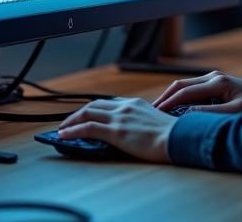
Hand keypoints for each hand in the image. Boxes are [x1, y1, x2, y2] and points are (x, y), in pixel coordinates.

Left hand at [58, 97, 174, 162]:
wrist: (178, 138)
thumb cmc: (172, 135)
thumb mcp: (155, 122)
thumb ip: (141, 121)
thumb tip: (133, 130)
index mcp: (136, 103)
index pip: (108, 103)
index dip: (94, 109)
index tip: (86, 115)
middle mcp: (126, 106)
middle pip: (94, 105)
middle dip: (78, 113)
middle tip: (68, 122)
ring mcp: (120, 118)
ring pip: (87, 113)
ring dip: (71, 121)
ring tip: (62, 130)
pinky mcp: (116, 131)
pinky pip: (88, 128)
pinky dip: (73, 130)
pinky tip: (65, 135)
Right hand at [153, 71, 241, 115]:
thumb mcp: (236, 113)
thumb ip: (210, 113)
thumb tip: (185, 114)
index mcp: (216, 82)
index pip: (183, 91)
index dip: (167, 103)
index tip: (153, 114)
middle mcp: (214, 77)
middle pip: (181, 84)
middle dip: (165, 97)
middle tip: (150, 112)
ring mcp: (215, 79)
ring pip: (186, 86)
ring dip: (172, 96)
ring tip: (159, 111)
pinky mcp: (218, 85)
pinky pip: (194, 89)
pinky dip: (182, 96)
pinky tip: (176, 108)